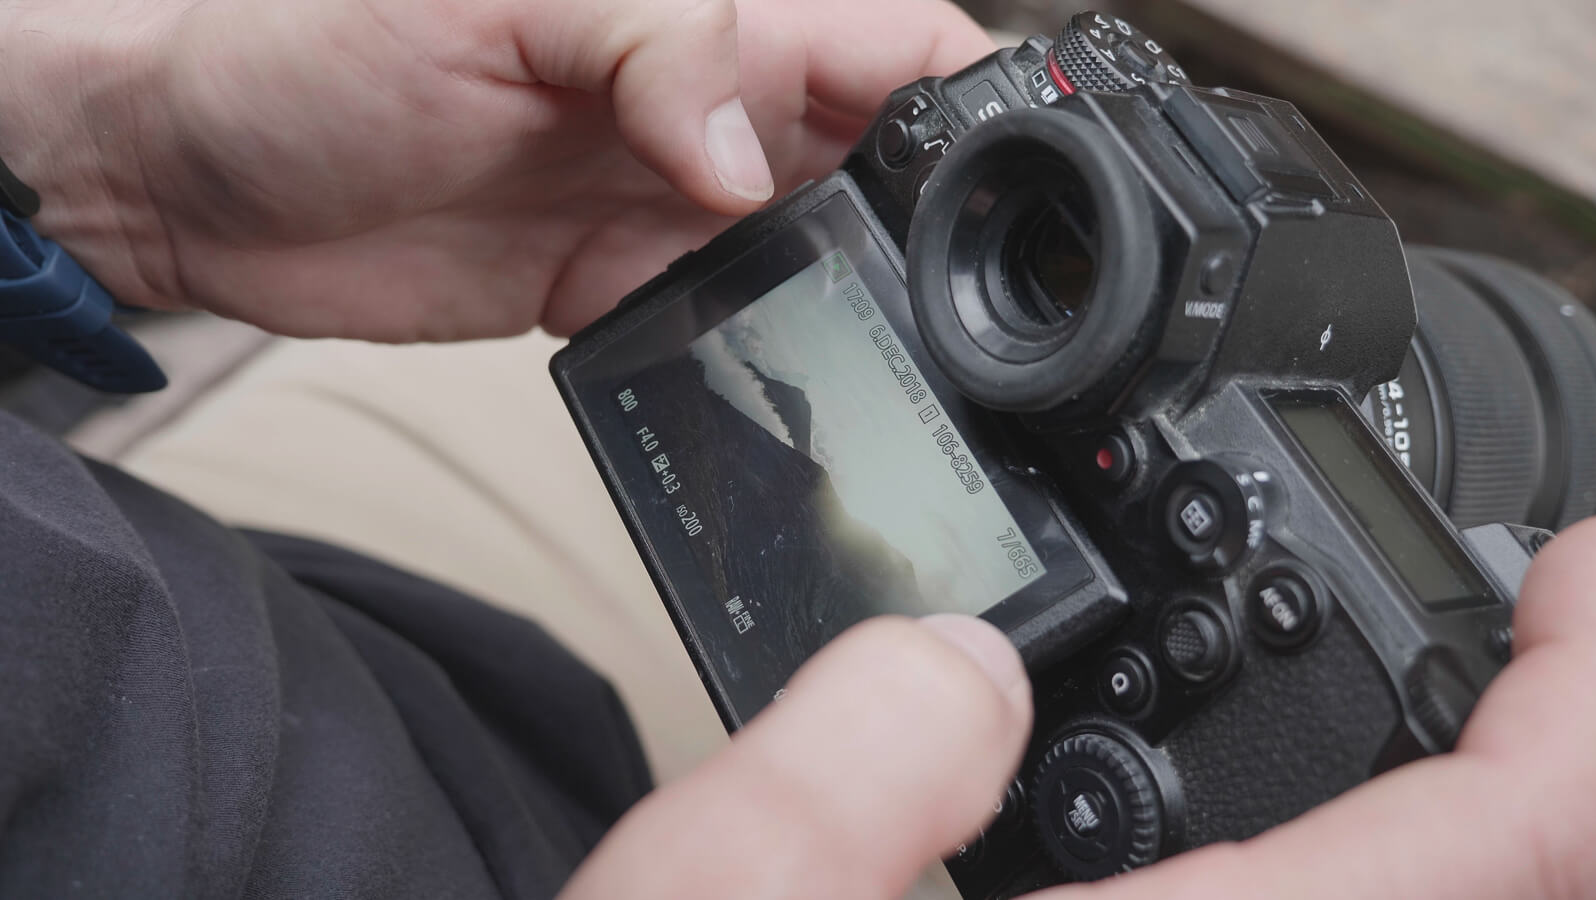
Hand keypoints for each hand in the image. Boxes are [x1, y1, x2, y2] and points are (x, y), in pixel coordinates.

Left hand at [0, 0, 990, 341]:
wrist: (196, 180)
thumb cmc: (307, 46)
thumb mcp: (491, 1)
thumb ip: (650, 45)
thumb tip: (749, 152)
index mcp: (717, 15)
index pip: (899, 44)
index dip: (977, 104)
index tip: (1032, 181)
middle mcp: (713, 107)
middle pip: (888, 163)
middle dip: (945, 228)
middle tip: (962, 305)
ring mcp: (674, 203)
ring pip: (827, 255)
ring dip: (866, 304)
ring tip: (893, 357)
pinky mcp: (626, 288)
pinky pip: (737, 323)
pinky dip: (772, 355)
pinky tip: (787, 382)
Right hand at [558, 518, 1595, 899]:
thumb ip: (828, 782)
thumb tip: (953, 662)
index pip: (1497, 860)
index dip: (1581, 703)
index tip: (1579, 579)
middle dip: (1566, 772)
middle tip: (1544, 639)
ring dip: (1495, 842)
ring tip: (1462, 718)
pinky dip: (1386, 886)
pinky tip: (1310, 840)